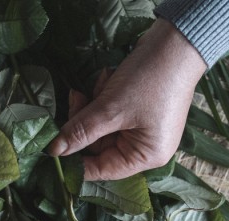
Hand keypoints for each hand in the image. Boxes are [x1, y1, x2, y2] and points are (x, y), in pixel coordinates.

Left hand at [46, 20, 206, 180]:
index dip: (75, 161)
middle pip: (99, 146)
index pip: (102, 169)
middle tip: (76, 97)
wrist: (176, 44)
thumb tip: (55, 150)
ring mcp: (142, 128)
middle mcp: (146, 147)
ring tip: (103, 82)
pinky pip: (110, 112)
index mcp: (146, 157)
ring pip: (101, 126)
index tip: (53, 148)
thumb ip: (81, 131)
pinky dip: (104, 97)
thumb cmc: (149, 81)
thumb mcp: (111, 108)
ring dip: (94, 105)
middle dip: (85, 121)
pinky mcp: (137, 110)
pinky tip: (108, 78)